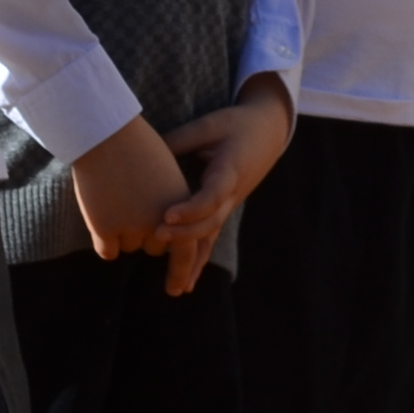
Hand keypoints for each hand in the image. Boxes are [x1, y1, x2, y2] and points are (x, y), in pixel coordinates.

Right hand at [71, 116, 188, 262]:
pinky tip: (98, 214)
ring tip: (113, 196)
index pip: (187, 249)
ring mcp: (132, 226)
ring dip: (121, 231)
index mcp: (181, 206)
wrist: (104, 132)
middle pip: (154, 246)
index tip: (179, 289)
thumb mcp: (164, 171)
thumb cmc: (132, 144)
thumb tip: (163, 232)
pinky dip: (103, 240)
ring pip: (128, 246)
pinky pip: (107, 251)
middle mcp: (160, 222)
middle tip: (131, 204)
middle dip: (145, 233)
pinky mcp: (105, 227)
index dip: (182, 271)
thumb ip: (170, 201)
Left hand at [154, 73, 294, 295]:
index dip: (191, 207)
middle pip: (211, 222)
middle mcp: (231, 195)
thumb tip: (145, 152)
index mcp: (229, 171)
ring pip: (210, 238)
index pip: (211, 195)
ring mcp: (229, 206)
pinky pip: (209, 239)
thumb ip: (181, 139)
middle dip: (184, 233)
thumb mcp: (209, 125)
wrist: (268, 133)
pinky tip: (185, 283)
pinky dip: (196, 260)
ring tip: (175, 288)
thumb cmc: (235, 125)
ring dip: (192, 262)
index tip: (166, 213)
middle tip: (156, 237)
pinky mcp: (223, 211)